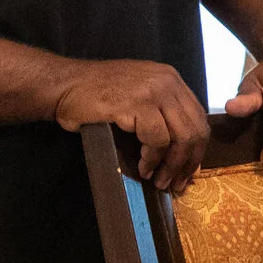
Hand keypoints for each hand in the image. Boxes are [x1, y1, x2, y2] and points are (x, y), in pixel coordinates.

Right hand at [52, 59, 208, 192]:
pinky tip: (143, 168)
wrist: (65, 85)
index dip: (197, 149)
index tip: (187, 171)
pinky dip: (152, 159)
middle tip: (176, 183)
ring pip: (181, 137)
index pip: (198, 117)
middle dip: (188, 162)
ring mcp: (153, 91)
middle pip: (195, 129)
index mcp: (171, 79)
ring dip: (171, 165)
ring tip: (159, 181)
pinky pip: (157, 140)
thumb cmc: (96, 95)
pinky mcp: (136, 104)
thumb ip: (161, 113)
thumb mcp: (138, 94)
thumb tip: (181, 151)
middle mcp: (167, 82)